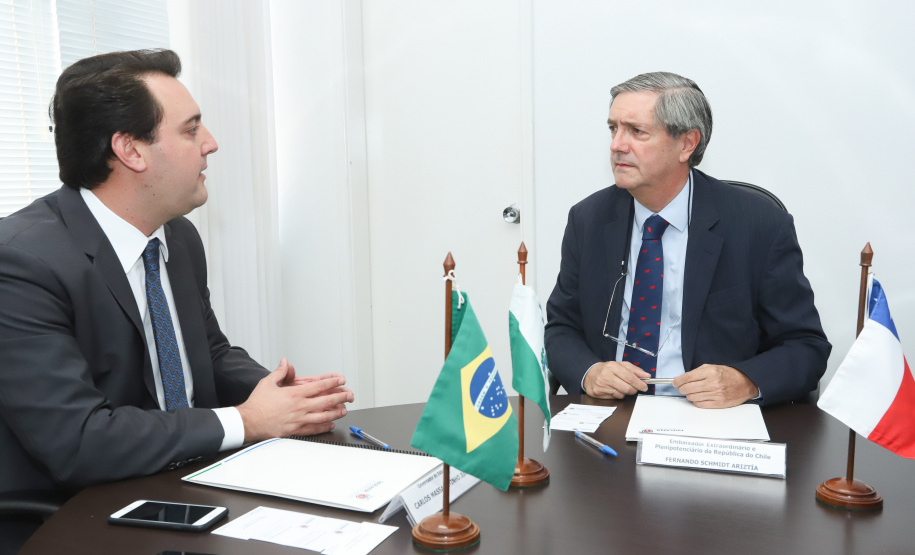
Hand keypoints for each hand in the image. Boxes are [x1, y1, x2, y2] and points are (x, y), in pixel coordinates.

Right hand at [237, 358, 353, 441]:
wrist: (248, 422)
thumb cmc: (257, 404)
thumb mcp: (267, 382)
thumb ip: (280, 372)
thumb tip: (286, 362)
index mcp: (294, 394)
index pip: (319, 386)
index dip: (332, 382)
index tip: (341, 380)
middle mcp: (299, 407)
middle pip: (326, 401)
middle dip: (340, 397)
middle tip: (349, 395)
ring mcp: (298, 420)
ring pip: (323, 416)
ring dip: (335, 412)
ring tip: (344, 410)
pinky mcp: (295, 430)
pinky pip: (313, 429)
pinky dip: (324, 427)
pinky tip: (330, 424)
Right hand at [582, 361, 649, 398]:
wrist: (589, 373)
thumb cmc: (607, 369)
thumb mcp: (620, 365)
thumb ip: (635, 370)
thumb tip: (646, 376)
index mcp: (612, 366)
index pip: (630, 377)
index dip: (639, 383)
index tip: (645, 386)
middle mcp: (606, 375)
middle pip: (627, 388)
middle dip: (634, 390)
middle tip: (634, 388)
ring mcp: (601, 385)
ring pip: (621, 394)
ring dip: (624, 392)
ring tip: (620, 386)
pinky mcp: (597, 393)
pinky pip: (614, 398)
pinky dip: (616, 395)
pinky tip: (612, 389)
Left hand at [673, 364, 758, 407]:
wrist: (745, 383)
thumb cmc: (728, 374)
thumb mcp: (712, 367)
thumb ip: (696, 372)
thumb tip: (681, 378)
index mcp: (710, 372)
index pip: (687, 377)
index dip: (678, 381)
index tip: (675, 382)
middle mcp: (713, 383)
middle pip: (687, 389)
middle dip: (681, 388)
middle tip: (681, 387)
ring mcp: (716, 394)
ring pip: (692, 397)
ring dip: (689, 395)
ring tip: (692, 392)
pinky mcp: (718, 403)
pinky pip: (700, 404)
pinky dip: (696, 401)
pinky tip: (698, 397)